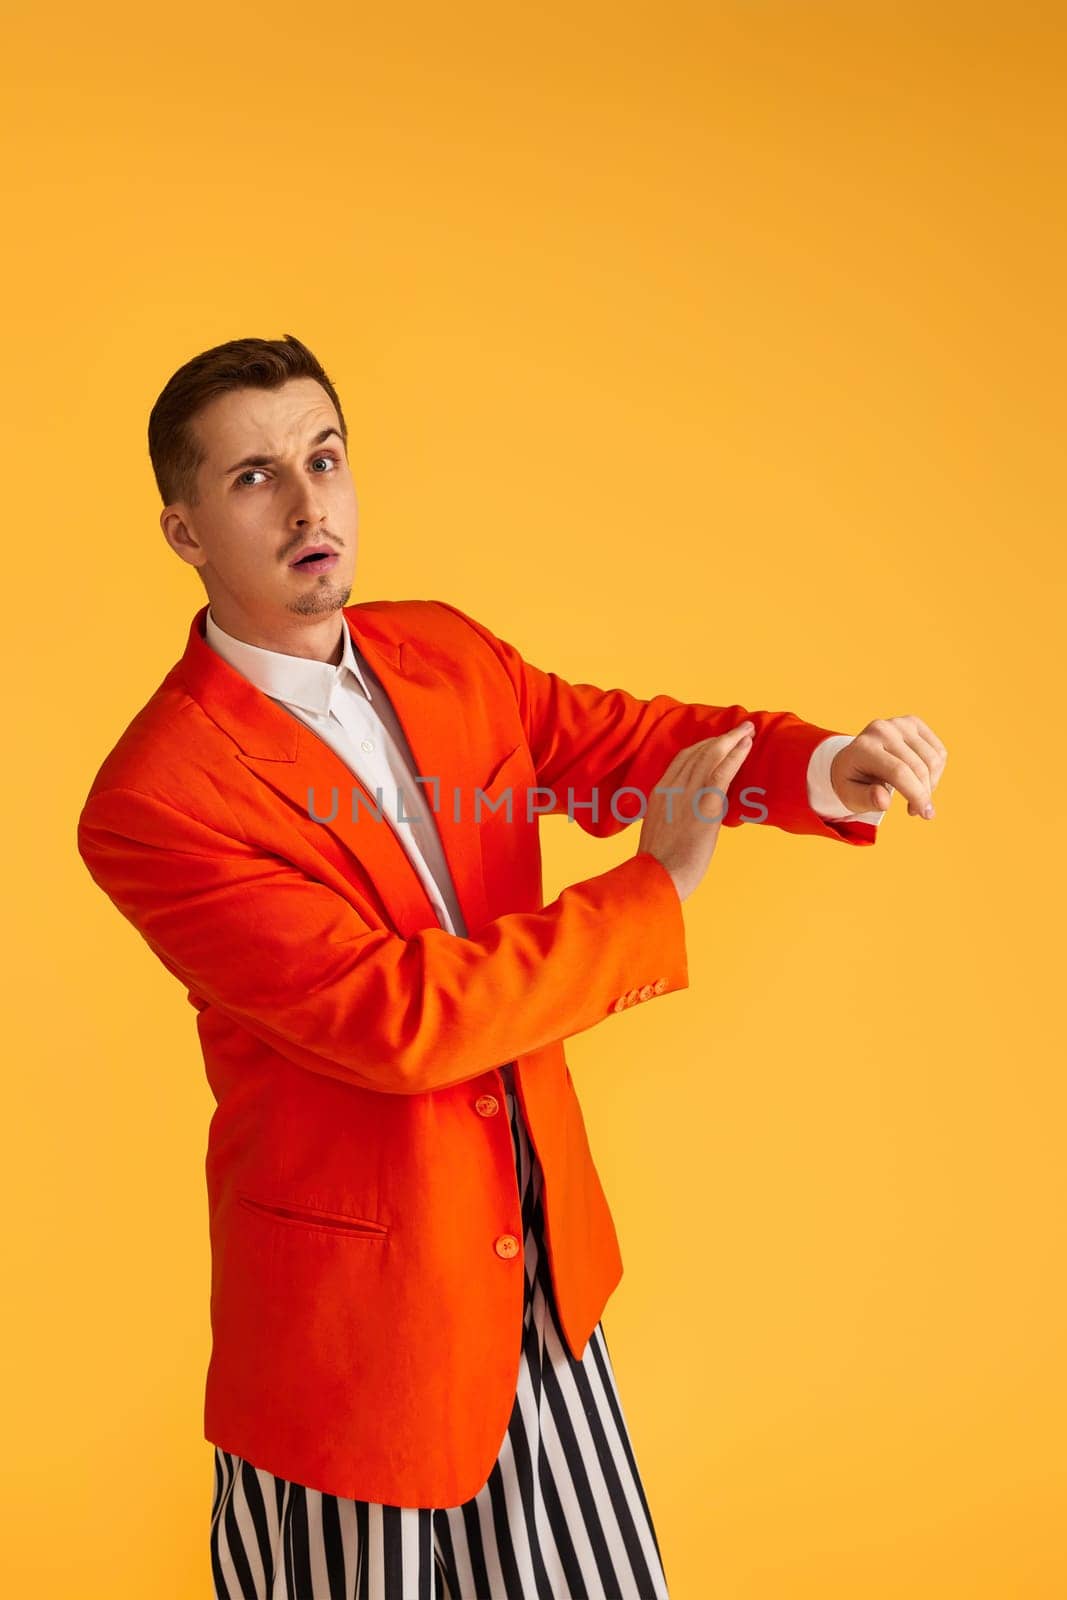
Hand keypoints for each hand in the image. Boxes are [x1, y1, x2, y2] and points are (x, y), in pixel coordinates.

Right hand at [637, 720, 756, 900]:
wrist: (656, 878)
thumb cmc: (658, 866)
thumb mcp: (658, 832)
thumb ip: (670, 817)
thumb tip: (684, 817)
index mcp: (660, 793)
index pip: (682, 759)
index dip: (703, 746)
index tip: (718, 740)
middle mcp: (672, 787)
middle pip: (699, 751)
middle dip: (721, 738)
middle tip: (741, 728)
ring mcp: (688, 795)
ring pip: (712, 756)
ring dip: (733, 740)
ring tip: (749, 730)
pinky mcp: (705, 806)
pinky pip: (722, 772)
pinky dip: (736, 755)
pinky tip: (747, 746)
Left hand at [830, 716, 947, 818]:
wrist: (852, 759)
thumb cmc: (852, 782)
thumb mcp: (850, 796)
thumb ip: (866, 799)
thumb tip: (884, 801)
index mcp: (863, 747)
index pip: (899, 772)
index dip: (916, 794)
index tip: (925, 814)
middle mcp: (882, 730)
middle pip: (918, 767)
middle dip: (923, 794)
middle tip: (917, 811)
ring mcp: (899, 723)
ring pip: (933, 760)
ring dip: (930, 784)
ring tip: (915, 795)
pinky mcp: (913, 722)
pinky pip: (938, 751)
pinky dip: (935, 771)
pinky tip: (920, 779)